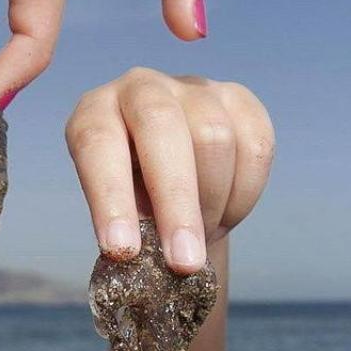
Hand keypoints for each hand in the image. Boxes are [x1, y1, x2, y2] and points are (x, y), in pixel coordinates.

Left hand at [66, 69, 274, 272]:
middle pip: (163, 129)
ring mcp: (194, 87)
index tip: (123, 251)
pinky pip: (255, 146)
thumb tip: (143, 263)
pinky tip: (224, 215)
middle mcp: (140, 87)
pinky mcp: (239, 99)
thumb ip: (126, 229)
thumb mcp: (116, 212)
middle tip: (184, 263)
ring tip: (200, 236)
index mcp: (95, 112)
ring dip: (211, 204)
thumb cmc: (133, 199)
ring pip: (214, 138)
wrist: (172, 175)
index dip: (110, 198)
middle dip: (176, 204)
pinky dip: (243, 195)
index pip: (97, 145)